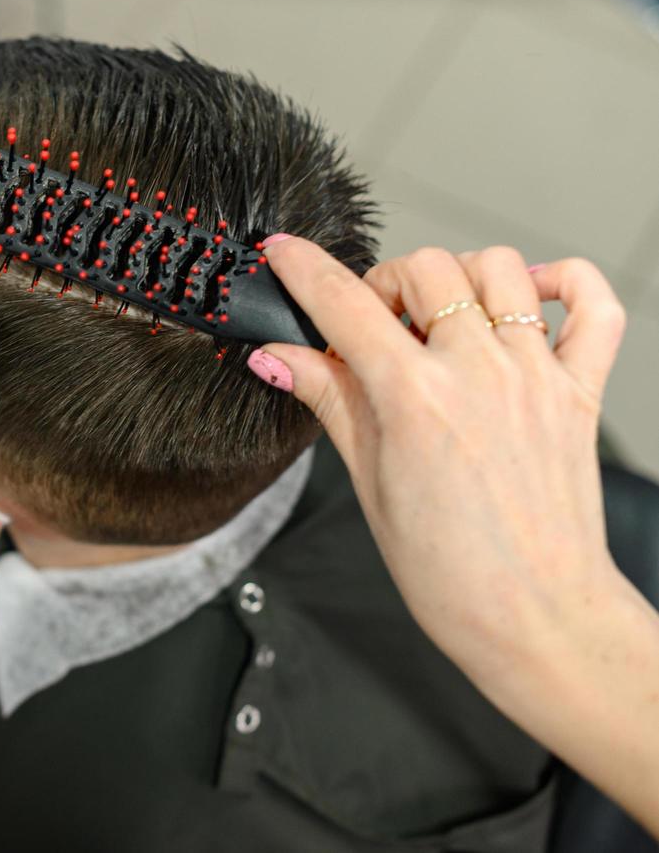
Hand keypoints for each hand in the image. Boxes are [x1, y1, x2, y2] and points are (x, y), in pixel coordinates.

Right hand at [254, 238, 658, 835]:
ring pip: (498, 268)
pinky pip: (592, 305)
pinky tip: (524, 298)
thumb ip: (331, 401)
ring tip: (437, 319)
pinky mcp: (580, 391)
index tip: (284, 253)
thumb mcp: (369, 483)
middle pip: (424, 268)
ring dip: (456, 277)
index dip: (304, 270)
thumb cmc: (452, 572)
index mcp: (417, 401)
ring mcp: (536, 376)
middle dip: (382, 283)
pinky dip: (561, 281)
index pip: (345, 305)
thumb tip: (278, 357)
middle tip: (368, 327)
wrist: (536, 617)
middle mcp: (481, 374)